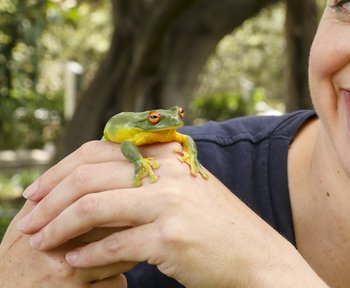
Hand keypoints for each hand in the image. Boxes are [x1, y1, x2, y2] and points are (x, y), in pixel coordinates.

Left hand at [17, 140, 325, 287]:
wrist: (257, 257)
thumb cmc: (218, 228)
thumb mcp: (187, 190)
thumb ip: (149, 178)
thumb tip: (94, 182)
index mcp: (170, 156)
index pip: (101, 150)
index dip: (61, 170)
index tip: (38, 192)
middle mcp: (169, 172)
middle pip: (89, 175)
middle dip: (50, 199)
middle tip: (28, 219)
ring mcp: (171, 203)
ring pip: (94, 206)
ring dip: (58, 227)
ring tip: (40, 242)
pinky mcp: (171, 237)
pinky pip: (114, 245)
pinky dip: (87, 256)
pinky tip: (74, 263)